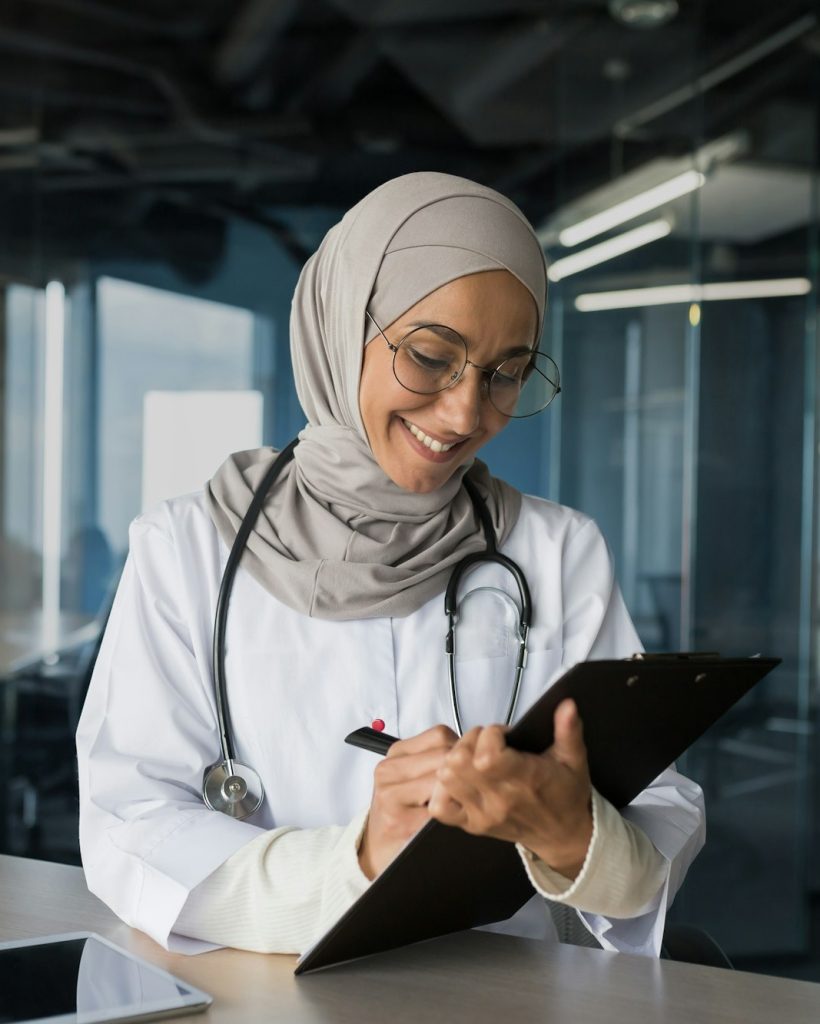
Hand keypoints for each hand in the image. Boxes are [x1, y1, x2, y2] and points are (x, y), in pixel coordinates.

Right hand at [358, 724, 459, 879]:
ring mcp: (389, 796)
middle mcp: (388, 770)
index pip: (440, 736)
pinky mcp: (398, 822)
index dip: (461, 749)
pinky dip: (449, 816)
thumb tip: (473, 748)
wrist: (379, 846)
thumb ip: (437, 757)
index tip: (466, 765)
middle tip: (468, 788)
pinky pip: (437, 812)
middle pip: (444, 758)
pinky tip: (448, 819)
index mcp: (396, 752)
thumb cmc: (404, 807)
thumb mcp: (414, 774)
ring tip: (457, 803)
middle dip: (462, 772)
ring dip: (456, 794)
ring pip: (442, 783)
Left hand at [427, 700, 592, 878]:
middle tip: (485, 742)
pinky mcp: (472, 825)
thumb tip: (567, 704)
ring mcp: (483, 815)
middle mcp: (500, 800)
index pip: (487, 753)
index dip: (490, 734)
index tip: (503, 734)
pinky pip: (440, 807)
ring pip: (446, 777)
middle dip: (469, 741)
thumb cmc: (566, 794)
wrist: (563, 836)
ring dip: (455, 760)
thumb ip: (569, 730)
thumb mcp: (574, 759)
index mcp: (525, 780)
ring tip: (473, 758)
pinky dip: (443, 789)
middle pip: (458, 761)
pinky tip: (460, 780)